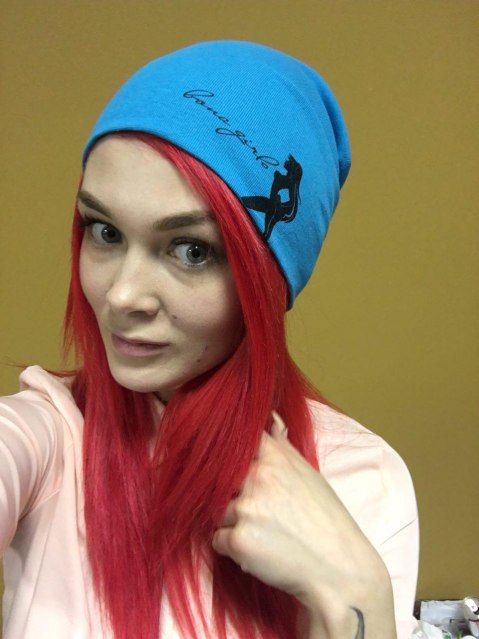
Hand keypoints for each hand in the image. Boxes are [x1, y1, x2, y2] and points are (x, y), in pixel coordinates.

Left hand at [212, 412, 394, 635]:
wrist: (339, 568)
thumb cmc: (326, 520)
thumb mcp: (308, 474)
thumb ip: (282, 446)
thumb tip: (271, 418)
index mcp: (275, 458)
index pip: (238, 440)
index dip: (230, 452)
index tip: (230, 463)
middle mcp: (257, 477)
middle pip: (222, 480)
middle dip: (233, 495)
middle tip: (259, 512)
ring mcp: (246, 508)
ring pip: (219, 511)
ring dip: (233, 523)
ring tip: (264, 534)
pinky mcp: (238, 540)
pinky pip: (218, 540)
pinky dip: (232, 548)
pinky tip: (259, 550)